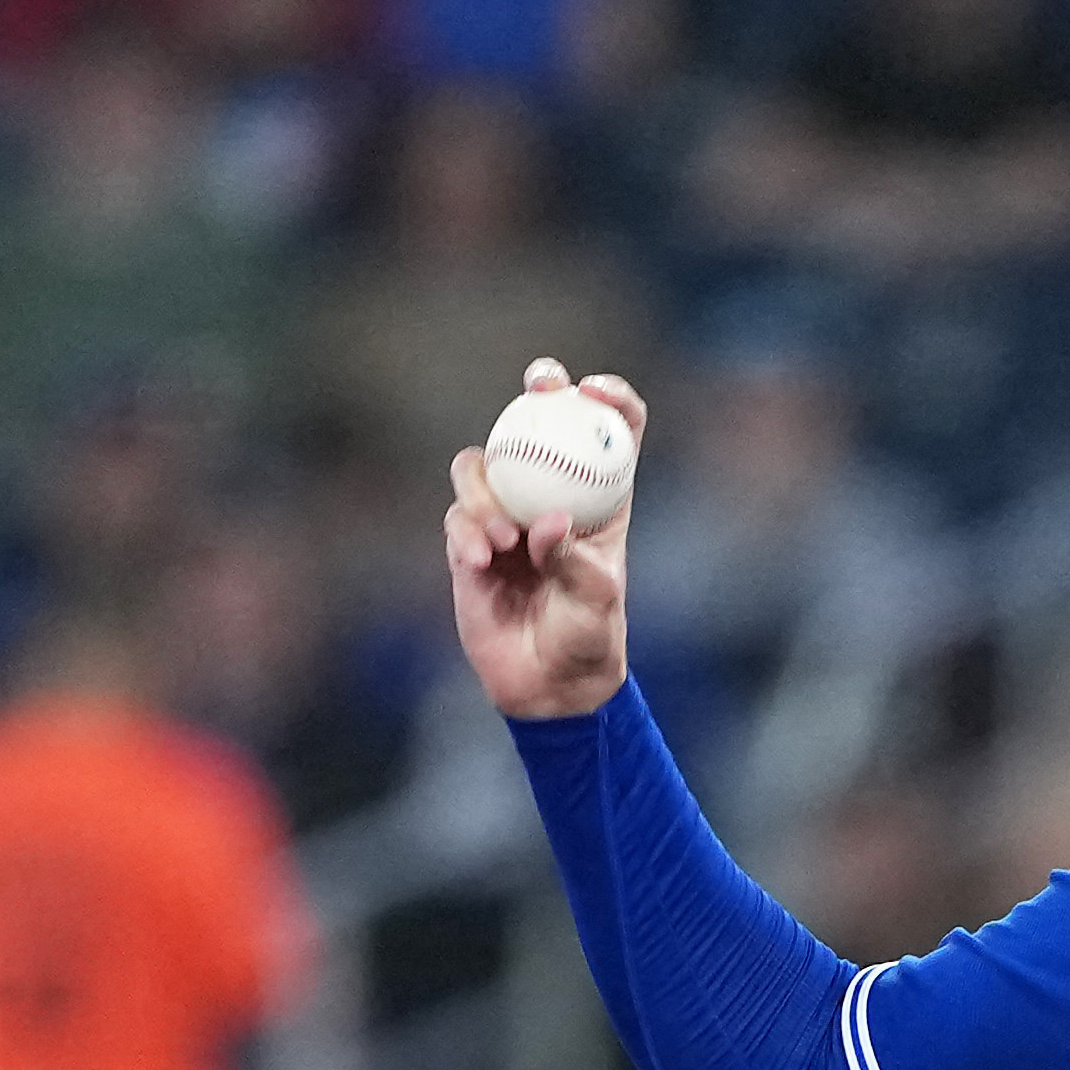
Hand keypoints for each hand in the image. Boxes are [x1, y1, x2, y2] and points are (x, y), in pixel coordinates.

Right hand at [444, 360, 641, 723]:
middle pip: (540, 422)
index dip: (610, 399)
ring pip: (482, 466)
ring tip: (504, 540)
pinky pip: (457, 517)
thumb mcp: (595, 599)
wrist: (549, 683)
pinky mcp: (469, 542)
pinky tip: (480, 560)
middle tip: (538, 385)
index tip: (594, 389)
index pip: (612, 432)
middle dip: (539, 390)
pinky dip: (466, 531)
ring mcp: (505, 514)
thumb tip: (546, 522)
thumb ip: (573, 560)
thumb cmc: (589, 637)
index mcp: (599, 499)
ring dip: (486, 490)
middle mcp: (549, 494)